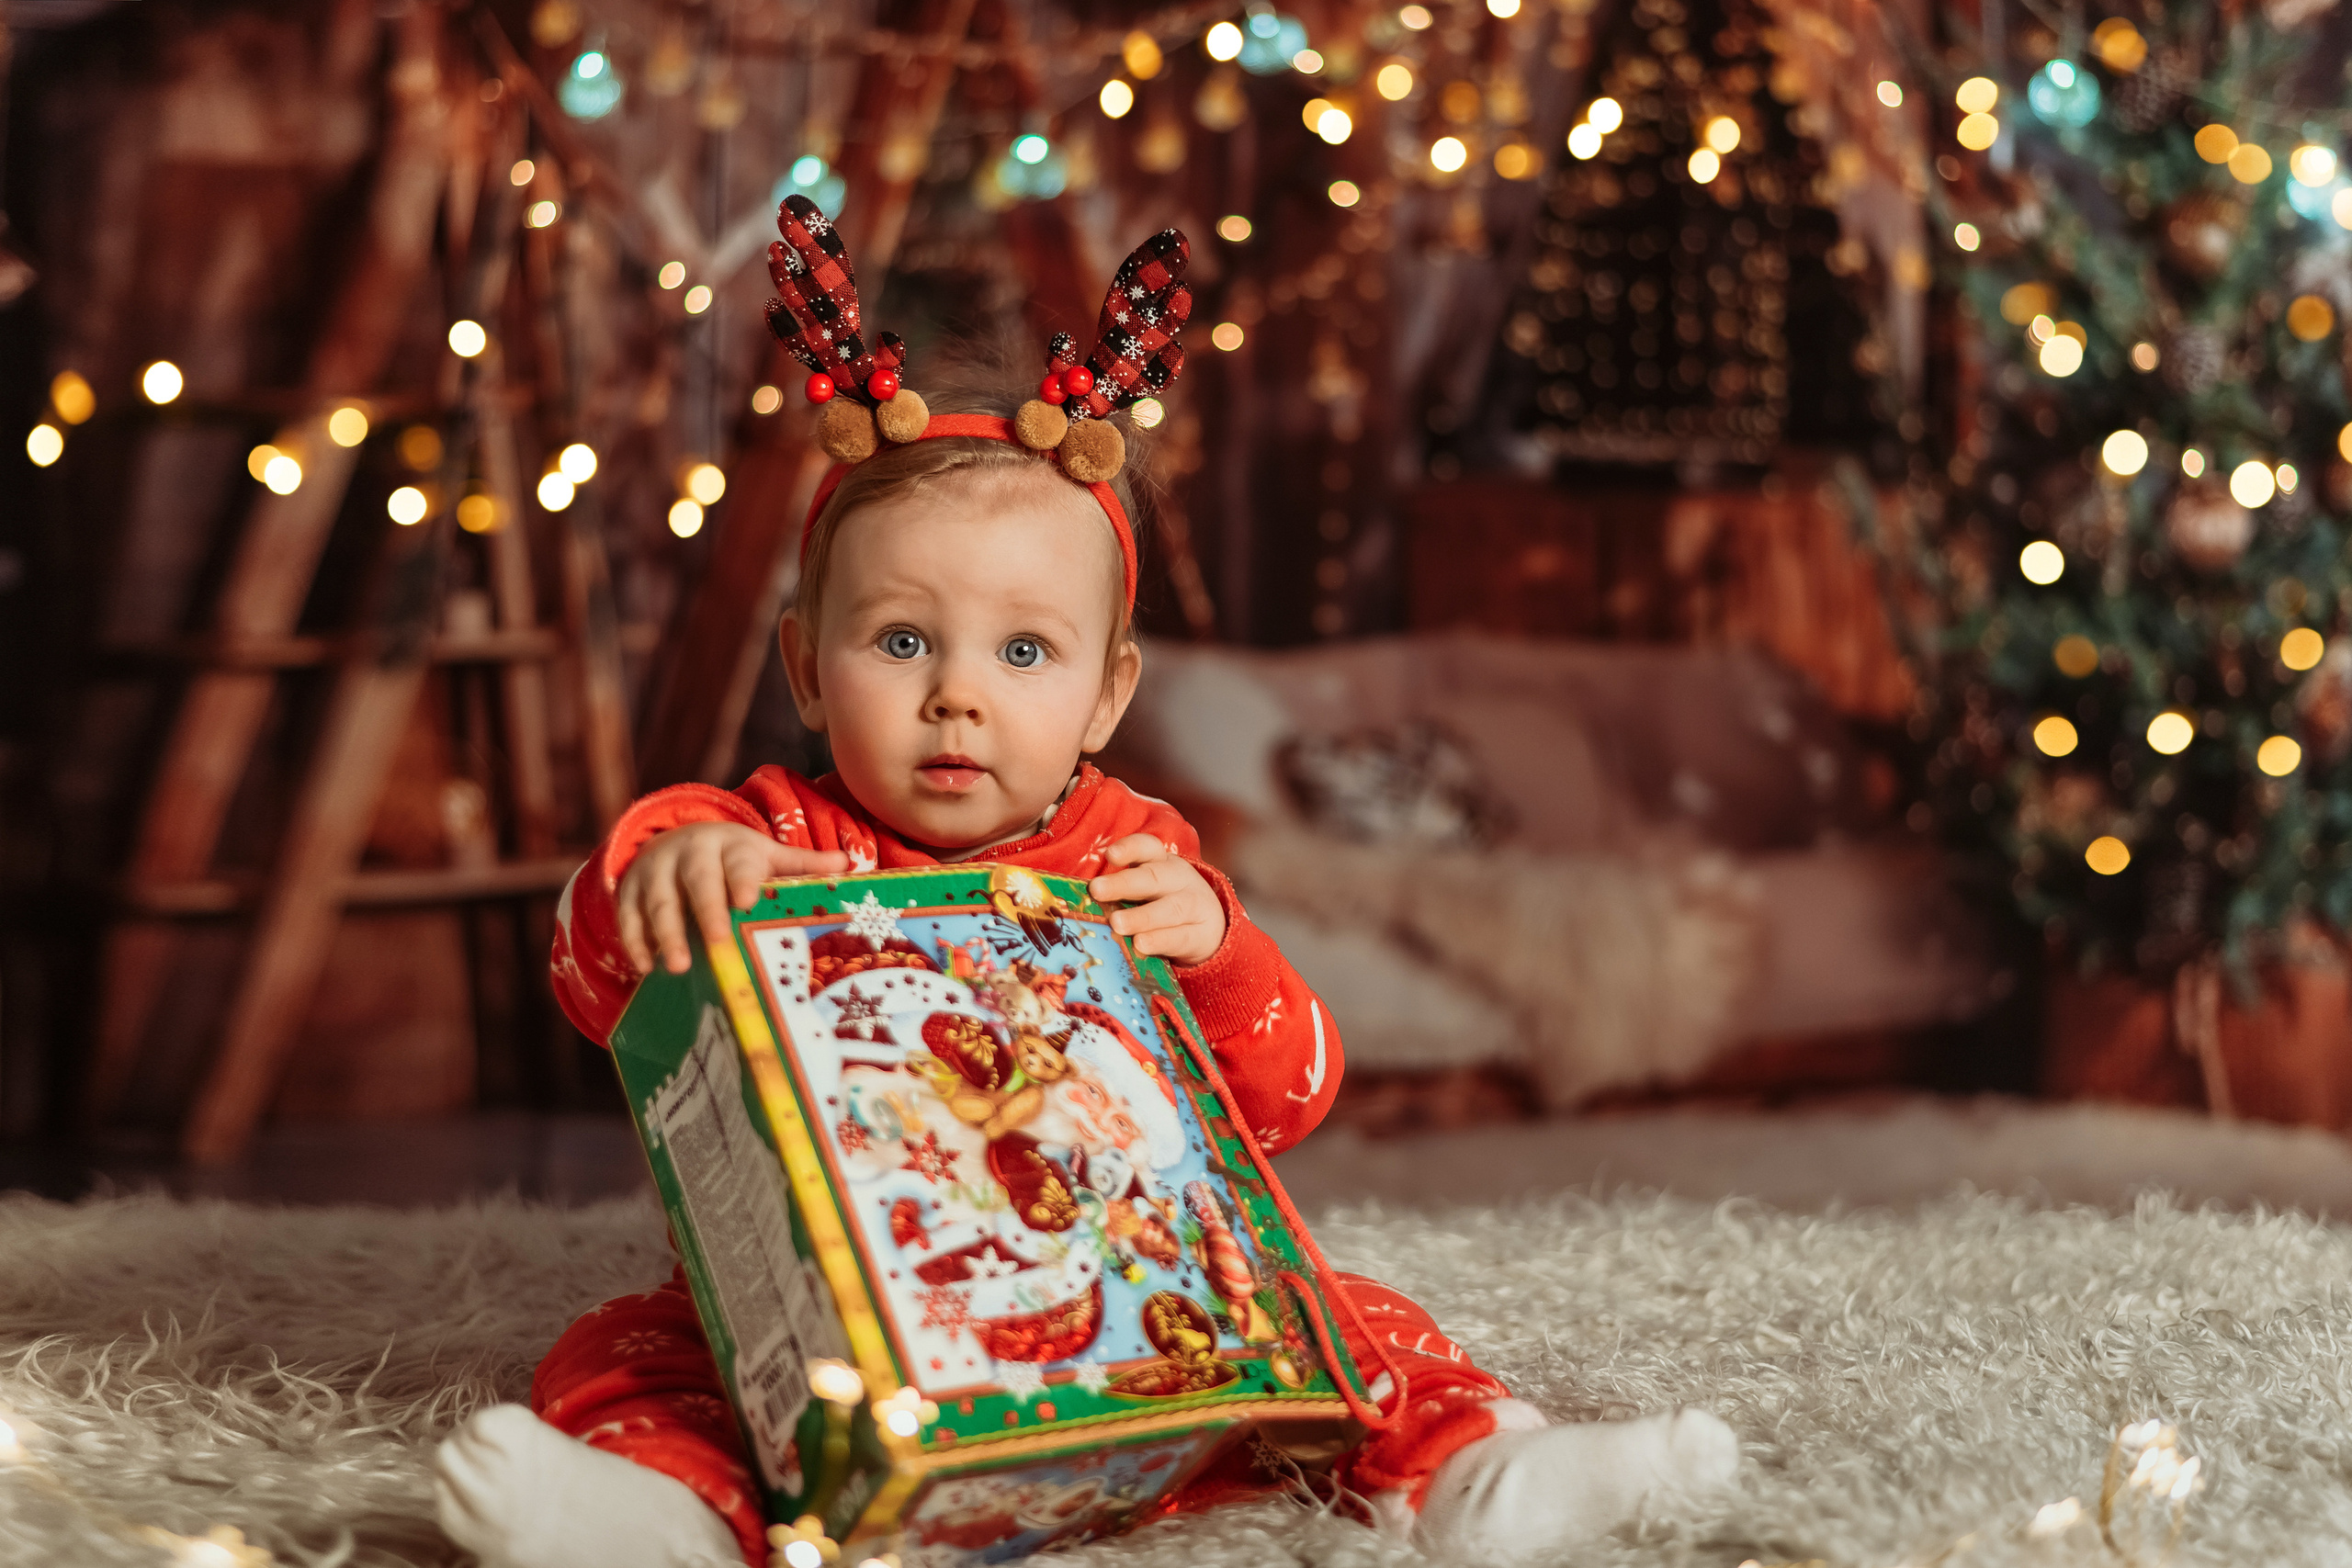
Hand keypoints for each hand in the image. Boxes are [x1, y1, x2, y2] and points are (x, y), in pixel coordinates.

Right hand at [616, 823, 850, 975]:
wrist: (676, 838)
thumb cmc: (733, 859)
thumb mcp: (765, 855)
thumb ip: (803, 863)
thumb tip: (851, 865)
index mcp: (729, 846)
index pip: (738, 862)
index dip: (742, 879)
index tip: (748, 901)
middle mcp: (690, 854)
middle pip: (697, 881)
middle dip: (705, 910)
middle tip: (716, 942)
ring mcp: (656, 871)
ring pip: (659, 901)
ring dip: (666, 933)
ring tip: (677, 968)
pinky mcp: (630, 890)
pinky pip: (628, 915)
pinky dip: (635, 941)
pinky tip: (645, 968)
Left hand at [1088, 834, 1226, 966]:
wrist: (1209, 928)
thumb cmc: (1162, 904)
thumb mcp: (1146, 890)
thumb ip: (1119, 892)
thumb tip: (1080, 901)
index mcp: (1161, 862)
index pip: (1147, 847)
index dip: (1129, 849)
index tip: (1109, 855)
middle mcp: (1178, 879)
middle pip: (1154, 878)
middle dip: (1124, 883)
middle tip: (1097, 890)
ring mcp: (1194, 906)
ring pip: (1170, 908)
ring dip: (1142, 916)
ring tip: (1118, 923)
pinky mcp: (1201, 935)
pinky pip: (1181, 937)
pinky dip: (1160, 941)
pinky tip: (1141, 945)